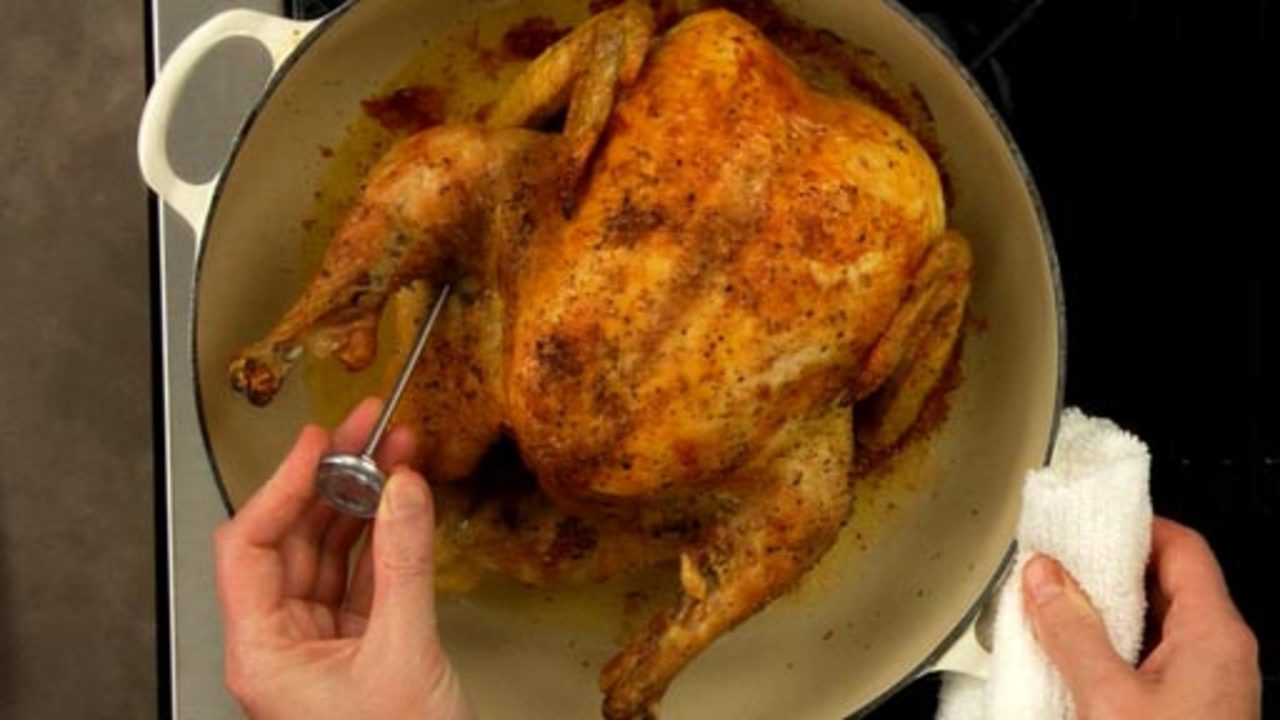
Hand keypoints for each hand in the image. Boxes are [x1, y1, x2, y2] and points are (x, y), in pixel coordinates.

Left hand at [214, 398, 472, 719]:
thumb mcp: (405, 653)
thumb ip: (405, 563)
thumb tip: (403, 488)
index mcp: (261, 652)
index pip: (250, 546)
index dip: (280, 485)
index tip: (317, 441)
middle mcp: (280, 643)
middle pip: (292, 539)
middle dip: (331, 479)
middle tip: (365, 429)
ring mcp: (317, 643)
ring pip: (330, 552)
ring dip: (362, 501)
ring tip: (393, 452)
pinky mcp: (357, 645)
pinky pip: (362, 575)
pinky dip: (384, 537)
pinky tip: (402, 504)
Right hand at [1022, 517, 1260, 719]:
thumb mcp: (1107, 698)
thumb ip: (1072, 632)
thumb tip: (1045, 576)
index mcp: (1215, 635)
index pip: (1182, 547)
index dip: (1134, 528)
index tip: (1088, 523)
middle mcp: (1223, 655)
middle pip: (1168, 583)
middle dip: (1108, 572)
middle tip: (1058, 565)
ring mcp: (1212, 686)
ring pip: (1158, 626)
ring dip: (1107, 615)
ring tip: (1055, 611)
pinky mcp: (1194, 711)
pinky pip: (1154, 662)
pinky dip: (1114, 651)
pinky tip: (1074, 662)